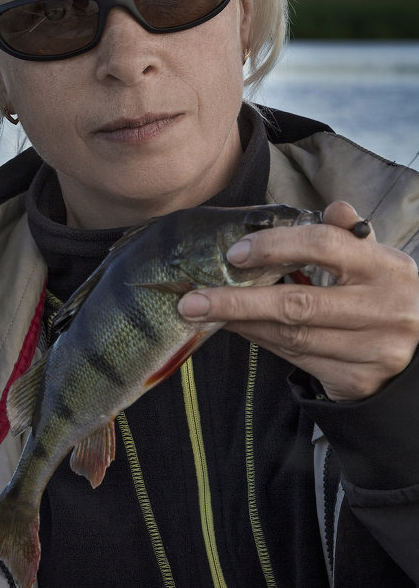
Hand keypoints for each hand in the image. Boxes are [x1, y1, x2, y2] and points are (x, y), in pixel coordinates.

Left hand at [178, 201, 418, 401]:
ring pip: (291, 336)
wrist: (418, 356)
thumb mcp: (377, 262)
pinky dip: (262, 341)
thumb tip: (334, 208)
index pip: (325, 246)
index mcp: (386, 268)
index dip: (275, 246)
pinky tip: (239, 328)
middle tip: (192, 299)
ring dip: (242, 322)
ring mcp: (372, 350)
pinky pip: (296, 359)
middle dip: (237, 300)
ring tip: (207, 312)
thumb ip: (349, 237)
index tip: (235, 253)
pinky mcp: (356, 380)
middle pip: (298, 303)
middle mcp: (383, 310)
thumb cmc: (384, 296)